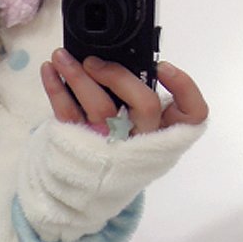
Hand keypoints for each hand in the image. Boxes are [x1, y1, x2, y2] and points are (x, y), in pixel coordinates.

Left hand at [40, 49, 207, 134]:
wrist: (86, 185)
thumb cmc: (115, 144)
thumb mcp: (137, 122)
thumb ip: (137, 95)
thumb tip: (117, 56)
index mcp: (164, 130)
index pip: (193, 114)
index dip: (185, 88)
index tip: (163, 67)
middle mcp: (143, 138)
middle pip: (145, 106)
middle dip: (120, 76)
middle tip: (94, 61)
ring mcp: (112, 143)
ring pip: (101, 109)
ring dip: (78, 76)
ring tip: (62, 56)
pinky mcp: (81, 143)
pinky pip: (68, 114)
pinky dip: (55, 88)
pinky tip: (49, 70)